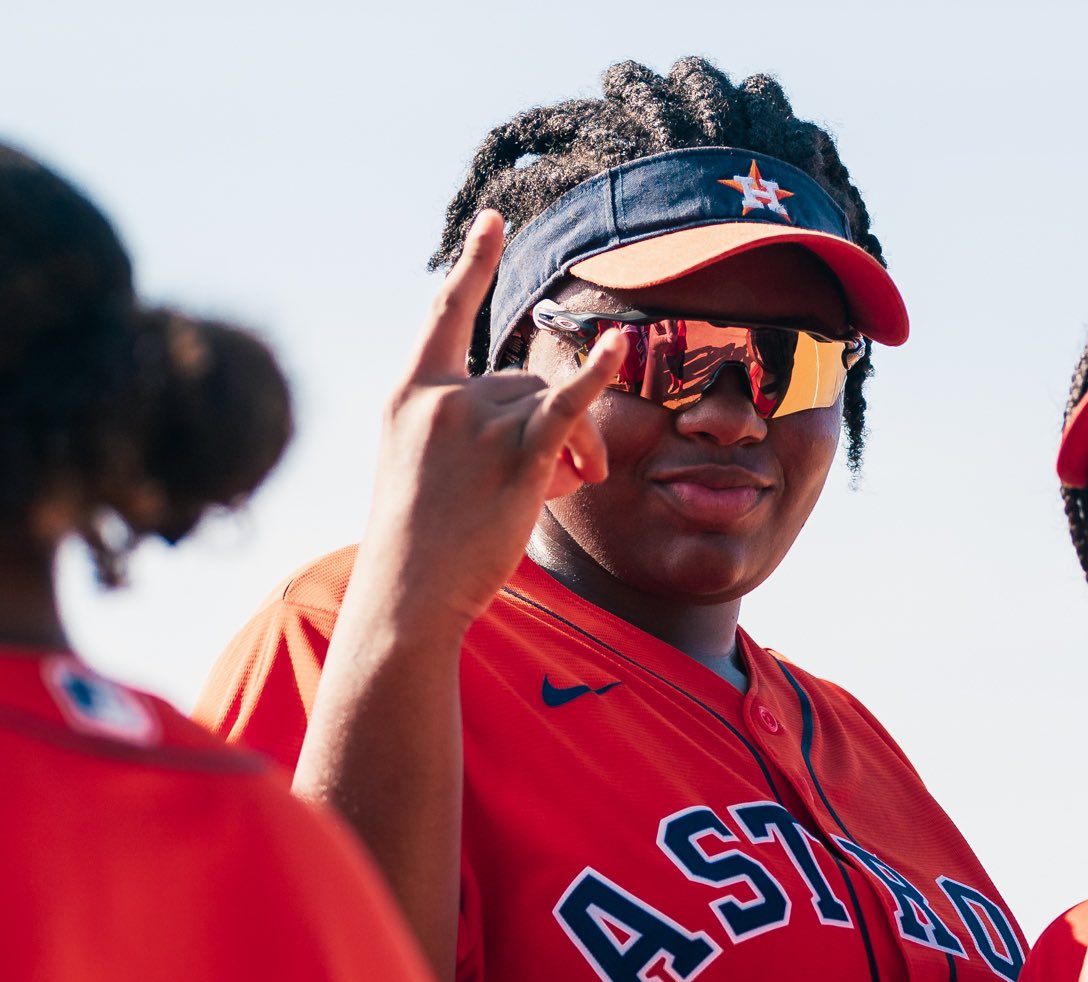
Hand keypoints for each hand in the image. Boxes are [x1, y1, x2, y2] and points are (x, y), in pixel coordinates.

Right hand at [357, 209, 625, 634]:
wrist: (407, 593)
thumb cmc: (420, 542)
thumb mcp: (424, 467)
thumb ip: (470, 428)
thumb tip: (547, 418)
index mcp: (410, 394)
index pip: (445, 314)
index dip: (473, 265)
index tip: (495, 222)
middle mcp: (441, 398)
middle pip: (526, 378)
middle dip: (556, 424)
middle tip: (567, 478)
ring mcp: (478, 425)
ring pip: (555, 403)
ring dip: (579, 444)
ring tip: (573, 487)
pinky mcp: (518, 458)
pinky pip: (568, 406)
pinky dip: (596, 379)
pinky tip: (620, 348)